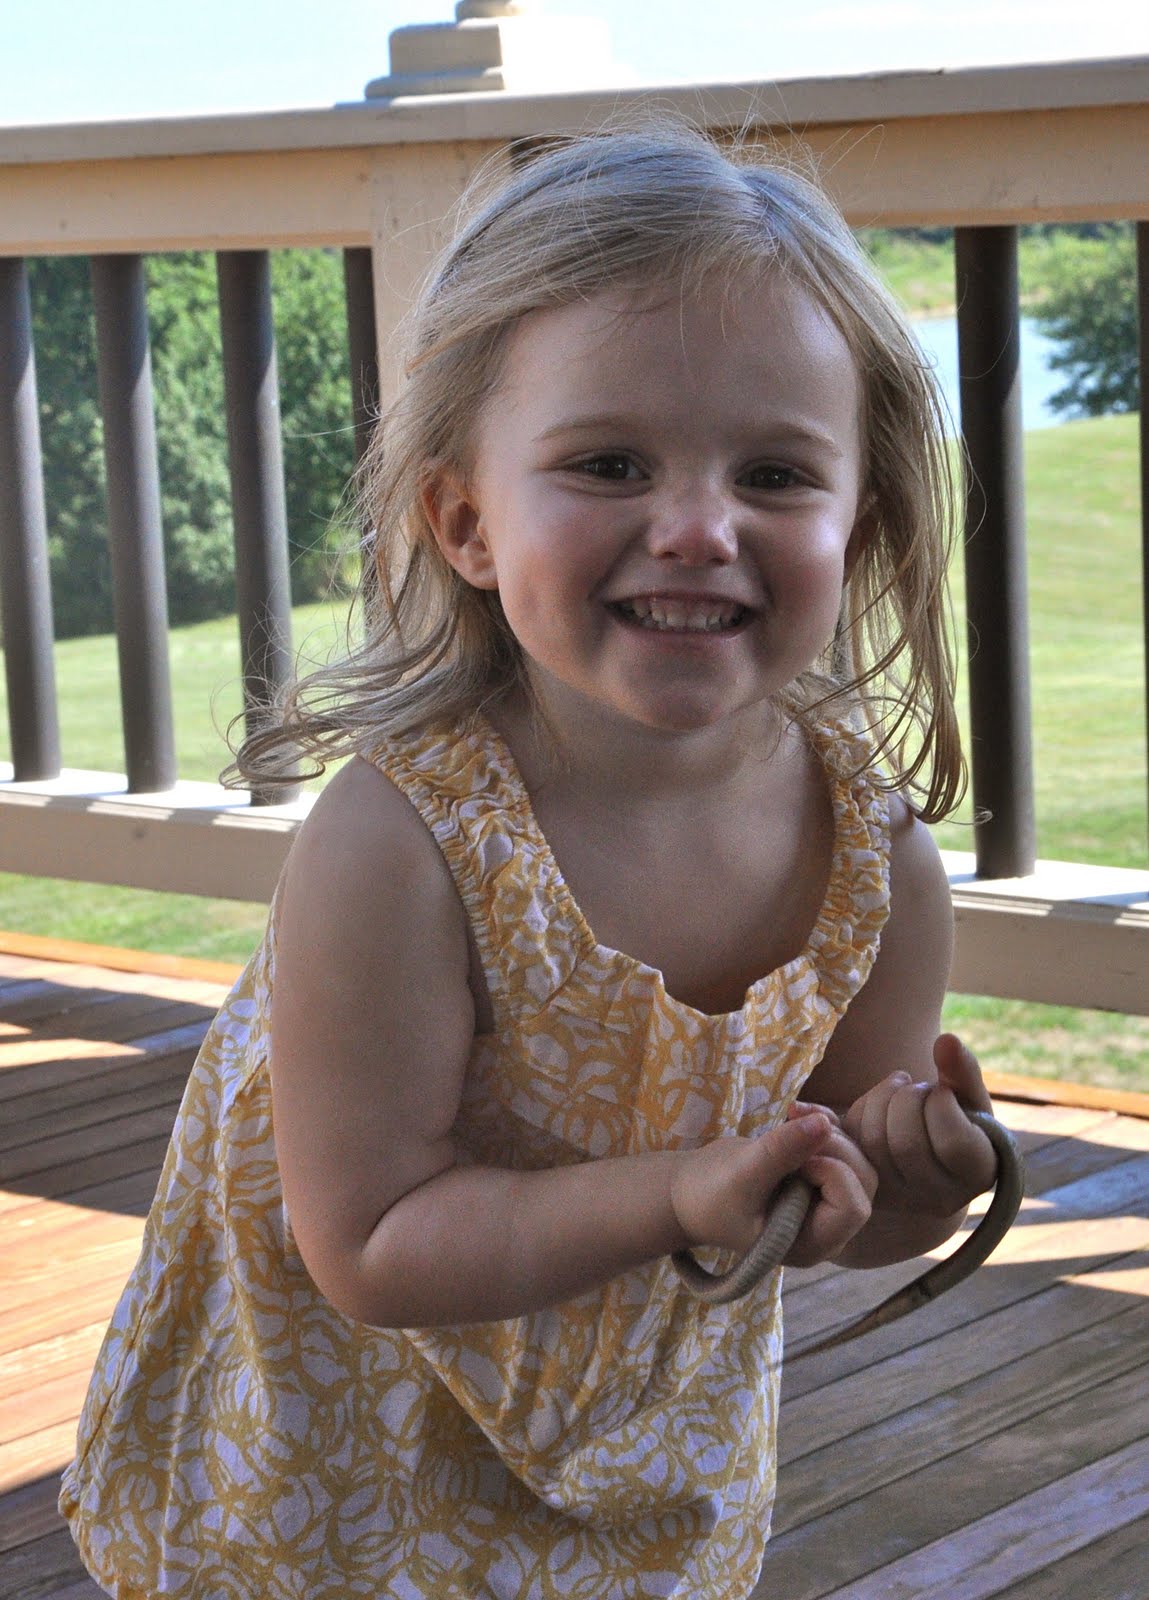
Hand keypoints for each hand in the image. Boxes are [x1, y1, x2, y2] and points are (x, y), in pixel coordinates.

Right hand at [670, 1108, 876, 1269]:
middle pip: (863, 1182)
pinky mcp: (818, 1177)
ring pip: (857, 1159)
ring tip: (790, 1114)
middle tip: (792, 1128)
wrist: (691, 1190)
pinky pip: (840, 1144)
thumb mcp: (742, 1174)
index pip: (852, 1208)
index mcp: (811, 1244)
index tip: (794, 1162)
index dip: (832, 1175)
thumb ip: (782, 1152)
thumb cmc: (710, 1195)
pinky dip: (823, 1122)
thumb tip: (823, 1123)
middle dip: (833, 1147)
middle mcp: (827, 1227)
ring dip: (829, 1129)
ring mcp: (825, 1201)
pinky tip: (795, 1111)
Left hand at [843, 1033, 997, 1220]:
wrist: (931, 1157)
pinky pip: (852, 1142)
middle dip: (906, 1098)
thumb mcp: (969, 1097)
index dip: (940, 1102)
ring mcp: (901, 1198)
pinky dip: (857, 1111)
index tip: (942, 1090)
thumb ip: (963, 1071)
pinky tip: (875, 1102)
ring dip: (881, 1100)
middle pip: (907, 1143)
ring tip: (898, 1090)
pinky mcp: (868, 1187)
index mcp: (977, 1173)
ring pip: (875, 1143)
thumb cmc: (960, 1119)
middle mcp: (940, 1198)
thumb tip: (945, 1039)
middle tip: (915, 1087)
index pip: (952, 1139)